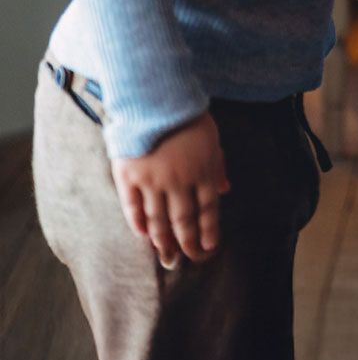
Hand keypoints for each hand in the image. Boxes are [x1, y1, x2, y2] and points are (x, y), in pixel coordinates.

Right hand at [111, 111, 229, 267]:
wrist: (156, 99)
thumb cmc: (188, 116)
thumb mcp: (212, 138)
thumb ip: (217, 165)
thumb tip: (226, 191)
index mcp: (202, 170)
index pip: (207, 210)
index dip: (208, 232)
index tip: (208, 249)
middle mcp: (179, 180)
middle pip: (184, 220)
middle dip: (187, 243)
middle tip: (187, 261)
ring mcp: (152, 180)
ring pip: (158, 219)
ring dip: (163, 241)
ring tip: (166, 257)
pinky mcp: (129, 177)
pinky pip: (133, 207)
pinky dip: (138, 223)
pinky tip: (143, 236)